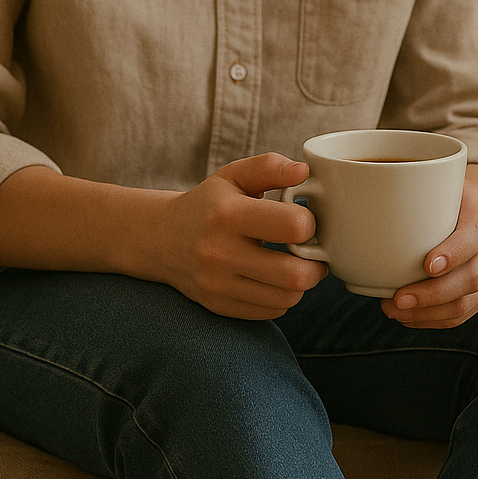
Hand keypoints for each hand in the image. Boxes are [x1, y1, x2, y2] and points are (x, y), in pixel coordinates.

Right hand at [139, 153, 328, 320]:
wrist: (162, 239)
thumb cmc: (208, 205)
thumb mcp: (233, 176)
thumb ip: (269, 167)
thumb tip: (303, 171)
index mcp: (227, 215)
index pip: (293, 227)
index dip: (310, 224)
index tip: (305, 222)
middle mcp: (220, 253)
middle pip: (295, 275)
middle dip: (316, 264)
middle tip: (312, 252)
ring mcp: (218, 284)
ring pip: (287, 298)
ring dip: (301, 283)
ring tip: (294, 264)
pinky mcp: (220, 306)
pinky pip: (271, 311)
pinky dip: (281, 298)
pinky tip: (273, 279)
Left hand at [379, 179, 477, 328]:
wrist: (464, 207)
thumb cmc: (435, 195)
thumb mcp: (427, 182)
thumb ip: (402, 188)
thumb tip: (345, 194)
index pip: (476, 234)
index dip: (454, 253)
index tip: (426, 266)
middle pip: (473, 277)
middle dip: (433, 295)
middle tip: (397, 299)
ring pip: (468, 303)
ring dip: (429, 313)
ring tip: (395, 311)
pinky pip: (464, 314)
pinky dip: (434, 320)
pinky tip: (408, 316)